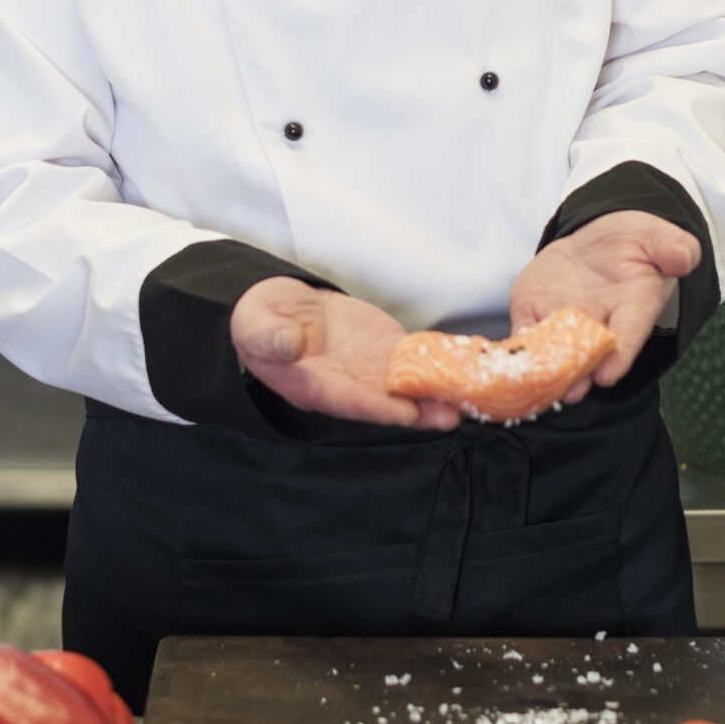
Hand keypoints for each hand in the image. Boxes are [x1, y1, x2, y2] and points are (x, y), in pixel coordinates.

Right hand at [231, 278, 459, 429]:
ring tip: (469, 397)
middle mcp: (347, 385)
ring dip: (437, 393)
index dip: (377, 408)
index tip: (405, 412)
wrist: (281, 308)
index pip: (347, 401)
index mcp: (312, 385)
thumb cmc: (262, 322)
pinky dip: (439, 364)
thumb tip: (288, 342)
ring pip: (406, 385)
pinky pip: (413, 359)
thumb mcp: (255, 326)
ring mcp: (368, 369)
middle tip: (453, 415)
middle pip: (385, 403)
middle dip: (419, 410)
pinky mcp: (384, 349)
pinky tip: (465, 367)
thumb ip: (269, 337)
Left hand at [506, 210, 697, 400]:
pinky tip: (506, 358)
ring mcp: (565, 320)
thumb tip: (684, 258)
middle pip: (589, 355)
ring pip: (554, 350)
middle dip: (579, 374)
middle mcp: (599, 323)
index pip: (629, 335)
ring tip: (536, 384)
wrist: (602, 240)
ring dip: (545, 368)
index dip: (619, 357)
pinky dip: (515, 344)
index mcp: (633, 307)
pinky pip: (524, 330)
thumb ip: (673, 247)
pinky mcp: (535, 311)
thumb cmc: (637, 244)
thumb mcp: (658, 237)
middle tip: (570, 391)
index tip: (607, 376)